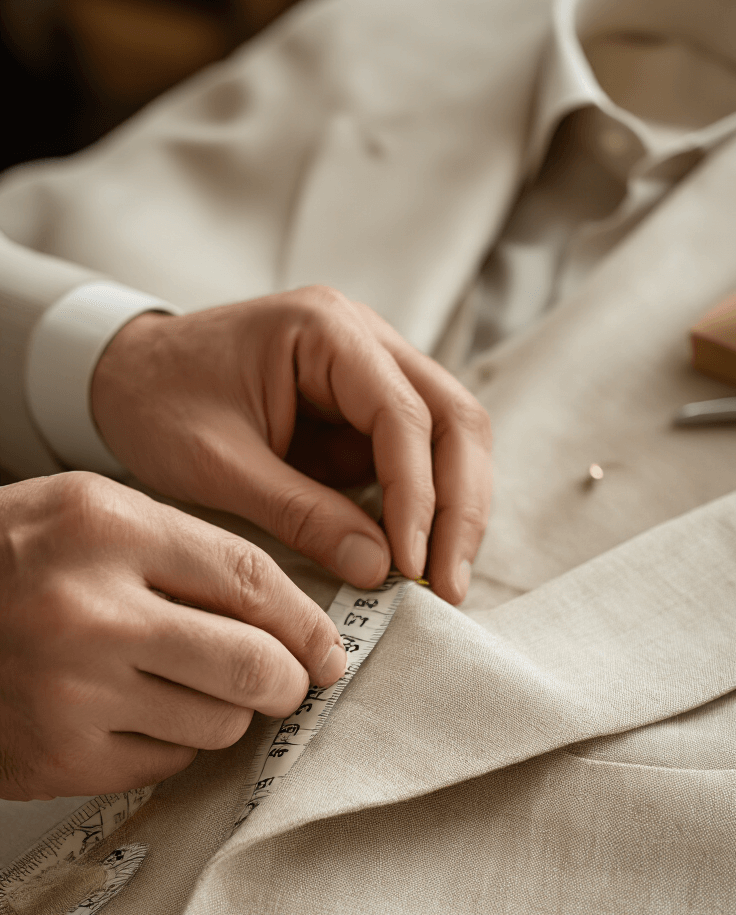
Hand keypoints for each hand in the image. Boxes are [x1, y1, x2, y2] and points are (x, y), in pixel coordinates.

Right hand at [0, 473, 345, 799]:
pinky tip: (131, 713)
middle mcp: (89, 611)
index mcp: (103, 528)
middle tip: (287, 682)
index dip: (306, 621)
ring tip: (180, 684)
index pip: (249, 578)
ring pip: (220, 723)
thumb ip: (184, 553)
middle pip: (252, 665)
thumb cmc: (7, 565)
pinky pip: (170, 760)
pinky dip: (170, 740)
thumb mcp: (87, 517)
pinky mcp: (62, 757)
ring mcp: (72, 692)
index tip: (328, 647)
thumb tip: (292, 620)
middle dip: (288, 681)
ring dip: (224, 711)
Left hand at [91, 287, 491, 603]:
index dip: (418, 498)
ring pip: (451, 438)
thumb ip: (299, 513)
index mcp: (326, 330)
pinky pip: (420, 460)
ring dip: (455, 511)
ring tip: (442, 582)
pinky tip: (419, 561)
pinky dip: (428, 510)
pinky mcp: (366, 413)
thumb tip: (378, 569)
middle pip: (455, 419)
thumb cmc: (157, 402)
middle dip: (460, 508)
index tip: (410, 568)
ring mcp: (373, 373)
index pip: (405, 415)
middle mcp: (366, 339)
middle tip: (448, 585)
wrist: (121, 376)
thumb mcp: (219, 465)